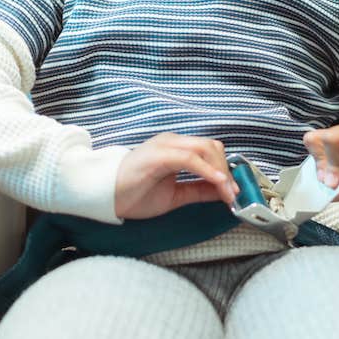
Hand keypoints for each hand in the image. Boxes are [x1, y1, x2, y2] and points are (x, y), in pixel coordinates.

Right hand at [114, 132, 237, 219]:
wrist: (103, 196)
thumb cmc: (134, 194)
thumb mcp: (174, 195)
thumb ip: (198, 190)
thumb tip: (223, 190)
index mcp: (177, 148)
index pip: (210, 151)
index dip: (226, 169)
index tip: (235, 191)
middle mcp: (173, 142)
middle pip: (212, 147)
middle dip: (227, 170)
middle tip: (233, 194)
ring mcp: (166, 145)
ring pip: (204, 149)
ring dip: (220, 171)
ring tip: (227, 192)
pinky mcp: (159, 154)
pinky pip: (190, 158)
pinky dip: (207, 170)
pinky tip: (217, 183)